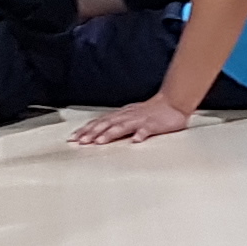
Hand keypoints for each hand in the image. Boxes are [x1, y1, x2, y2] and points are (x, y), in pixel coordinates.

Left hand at [71, 96, 197, 145]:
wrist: (172, 103)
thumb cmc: (150, 113)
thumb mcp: (129, 117)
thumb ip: (114, 124)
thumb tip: (96, 133)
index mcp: (120, 116)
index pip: (99, 122)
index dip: (85, 130)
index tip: (73, 139)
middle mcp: (127, 116)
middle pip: (106, 124)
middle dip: (92, 133)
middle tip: (81, 142)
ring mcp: (140, 120)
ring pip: (122, 126)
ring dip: (110, 133)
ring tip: (100, 141)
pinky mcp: (154, 124)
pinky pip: (147, 129)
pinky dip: (141, 134)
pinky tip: (136, 141)